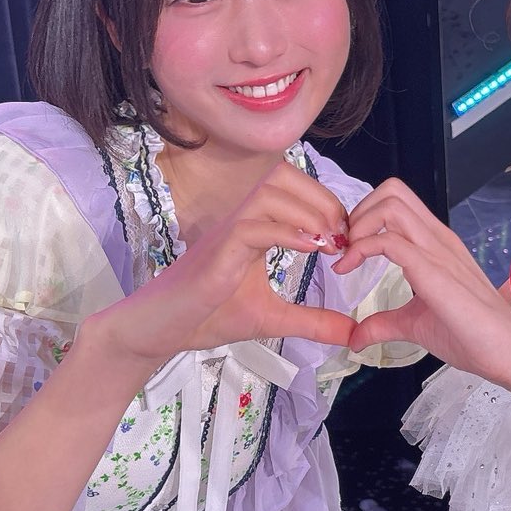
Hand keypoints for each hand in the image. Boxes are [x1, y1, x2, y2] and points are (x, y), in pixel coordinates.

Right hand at [93, 162, 357, 366]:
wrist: (159, 331)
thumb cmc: (206, 316)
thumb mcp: (271, 319)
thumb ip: (312, 321)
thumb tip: (352, 332)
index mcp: (252, 226)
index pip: (292, 190)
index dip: (325, 204)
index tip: (348, 237)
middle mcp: (239, 219)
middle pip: (283, 177)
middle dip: (322, 199)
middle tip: (346, 235)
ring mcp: (226, 232)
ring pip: (269, 194)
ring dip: (307, 211)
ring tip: (331, 241)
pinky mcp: (217, 251)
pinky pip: (252, 226)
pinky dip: (284, 232)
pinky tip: (310, 249)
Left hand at [335, 181, 510, 388]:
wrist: (510, 355)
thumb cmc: (473, 338)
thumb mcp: (415, 325)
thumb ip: (385, 323)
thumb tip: (355, 337)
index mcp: (436, 244)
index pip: (396, 202)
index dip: (364, 217)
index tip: (347, 251)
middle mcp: (438, 238)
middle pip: (392, 191)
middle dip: (358, 213)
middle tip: (346, 248)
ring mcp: (438, 251)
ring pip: (391, 205)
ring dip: (359, 226)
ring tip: (348, 257)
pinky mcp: (435, 271)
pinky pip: (390, 241)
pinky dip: (361, 249)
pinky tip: (349, 270)